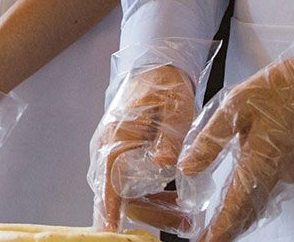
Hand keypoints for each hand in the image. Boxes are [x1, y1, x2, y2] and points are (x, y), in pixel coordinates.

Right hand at [92, 64, 197, 232]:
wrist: (158, 67)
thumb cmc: (165, 85)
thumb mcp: (175, 109)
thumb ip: (169, 139)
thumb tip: (164, 167)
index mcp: (117, 136)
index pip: (109, 178)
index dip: (110, 207)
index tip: (112, 231)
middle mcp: (109, 148)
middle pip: (117, 194)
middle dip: (147, 214)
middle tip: (180, 223)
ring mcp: (114, 153)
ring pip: (126, 193)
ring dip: (152, 209)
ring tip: (184, 218)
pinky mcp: (124, 156)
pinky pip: (132, 186)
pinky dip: (152, 199)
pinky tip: (175, 204)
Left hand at [179, 59, 293, 241]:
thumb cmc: (280, 90)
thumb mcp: (235, 107)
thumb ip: (210, 139)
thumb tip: (187, 166)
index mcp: (257, 162)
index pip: (235, 208)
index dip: (219, 230)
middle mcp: (275, 174)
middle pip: (249, 212)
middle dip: (229, 228)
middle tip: (211, 237)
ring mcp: (289, 170)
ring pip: (261, 202)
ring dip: (241, 216)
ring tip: (222, 224)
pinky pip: (271, 189)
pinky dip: (254, 199)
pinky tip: (244, 195)